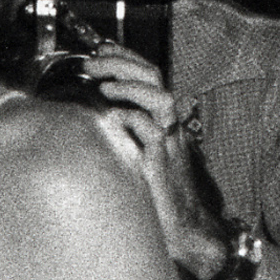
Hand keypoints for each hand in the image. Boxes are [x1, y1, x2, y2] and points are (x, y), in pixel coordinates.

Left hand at [83, 49, 231, 279]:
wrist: (187, 230)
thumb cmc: (159, 199)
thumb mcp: (137, 159)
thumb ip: (124, 137)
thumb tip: (95, 121)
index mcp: (162, 122)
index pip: (147, 77)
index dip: (126, 58)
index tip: (100, 48)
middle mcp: (168, 127)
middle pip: (153, 78)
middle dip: (123, 63)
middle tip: (93, 62)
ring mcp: (169, 144)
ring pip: (160, 98)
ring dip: (131, 85)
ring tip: (104, 84)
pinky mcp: (163, 164)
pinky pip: (153, 133)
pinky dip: (134, 120)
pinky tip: (114, 116)